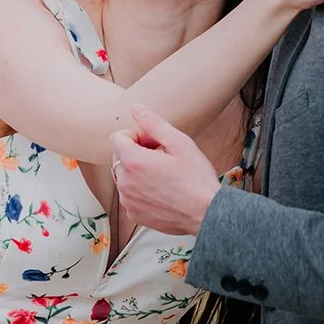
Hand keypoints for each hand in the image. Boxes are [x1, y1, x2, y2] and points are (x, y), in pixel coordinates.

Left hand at [108, 105, 220, 237]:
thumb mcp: (179, 143)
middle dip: (136, 152)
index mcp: (133, 162)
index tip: (153, 142)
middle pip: (119, 156)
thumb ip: (153, 123)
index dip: (136, 135)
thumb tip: (137, 109)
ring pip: (124, 176)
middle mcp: (125, 183)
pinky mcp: (134, 215)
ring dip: (138, 171)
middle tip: (162, 156)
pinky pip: (130, 195)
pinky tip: (162, 190)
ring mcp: (128, 201)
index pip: (117, 137)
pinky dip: (140, 189)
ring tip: (163, 174)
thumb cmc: (196, 179)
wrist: (207, 214)